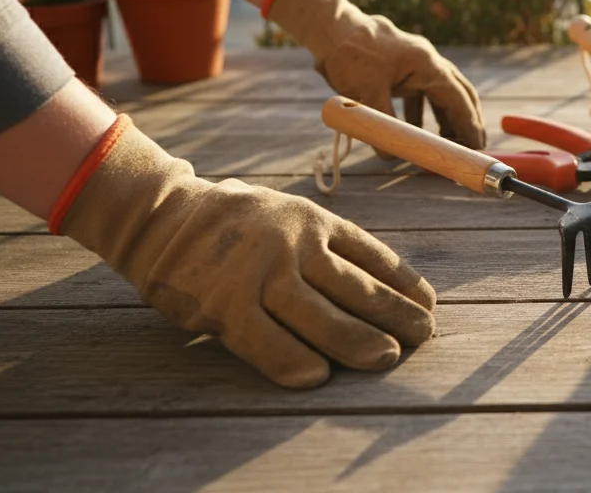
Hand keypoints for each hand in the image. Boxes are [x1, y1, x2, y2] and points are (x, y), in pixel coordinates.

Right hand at [54, 116, 435, 387]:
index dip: (403, 282)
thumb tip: (382, 281)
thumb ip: (327, 242)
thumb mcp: (288, 214)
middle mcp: (294, 244)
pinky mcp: (225, 304)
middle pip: (356, 289)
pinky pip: (266, 340)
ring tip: (386, 357)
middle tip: (422, 336)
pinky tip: (318, 375)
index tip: (428, 304)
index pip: (372, 255)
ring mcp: (260, 274)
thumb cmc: (236, 223)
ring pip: (322, 316)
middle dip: (394, 316)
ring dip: (359, 341)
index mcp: (315, 220)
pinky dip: (293, 360)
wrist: (162, 217)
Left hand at [266, 0, 486, 149]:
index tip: (476, 145)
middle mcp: (428, 61)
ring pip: (442, 92)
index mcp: (426, 64)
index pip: (457, 98)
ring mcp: (417, 63)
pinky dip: (424, 112)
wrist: (332, 27)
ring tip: (449, 140)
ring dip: (447, 116)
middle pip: (459, 92)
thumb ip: (381, 125)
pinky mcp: (404, 67)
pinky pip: (423, 92)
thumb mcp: (365, 93)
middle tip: (473, 144)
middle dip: (467, 119)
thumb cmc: (350, 55)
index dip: (468, 123)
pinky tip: (417, 128)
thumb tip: (389, 156)